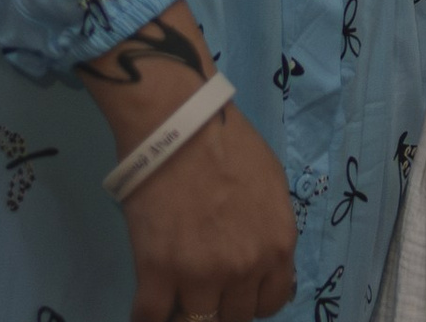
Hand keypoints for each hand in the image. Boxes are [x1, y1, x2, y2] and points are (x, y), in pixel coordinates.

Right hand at [118, 102, 297, 321]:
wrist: (180, 123)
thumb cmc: (230, 144)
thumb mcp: (273, 185)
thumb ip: (272, 231)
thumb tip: (265, 265)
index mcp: (277, 245)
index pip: (271, 304)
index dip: (252, 299)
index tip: (236, 290)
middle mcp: (244, 268)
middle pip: (234, 318)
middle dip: (221, 306)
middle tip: (205, 287)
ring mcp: (200, 275)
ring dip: (186, 313)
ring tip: (177, 294)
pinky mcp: (157, 273)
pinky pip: (150, 319)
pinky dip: (148, 318)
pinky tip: (150, 301)